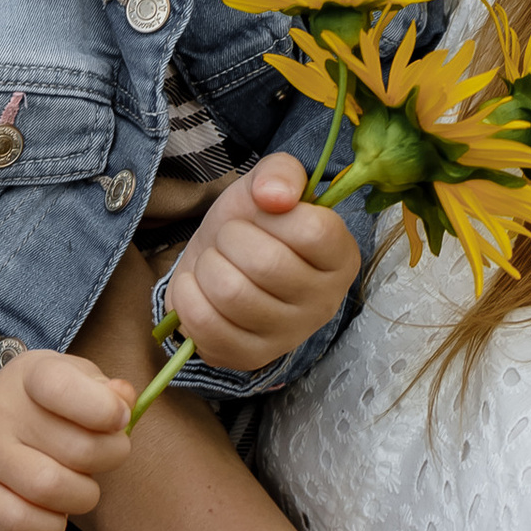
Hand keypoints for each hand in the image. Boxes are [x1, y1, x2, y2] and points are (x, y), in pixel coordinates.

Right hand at [0, 346, 134, 530]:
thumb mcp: (66, 379)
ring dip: (83, 495)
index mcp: (28, 375)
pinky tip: (53, 510)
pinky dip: (51, 525)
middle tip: (106, 456)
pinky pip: (23, 523)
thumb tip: (127, 401)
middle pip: (78, 449)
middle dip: (109, 458)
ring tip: (80, 485)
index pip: (63, 386)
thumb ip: (103, 389)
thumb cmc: (31, 407)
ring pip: (51, 489)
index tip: (119, 419)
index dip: (105, 409)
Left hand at [166, 152, 360, 372]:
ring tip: (214, 261)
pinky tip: (197, 285)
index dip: (275, 214)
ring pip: (232, 294)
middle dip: (231, 238)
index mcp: (341, 257)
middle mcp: (325, 303)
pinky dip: (188, 296)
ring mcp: (288, 336)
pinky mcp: (250, 357)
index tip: (264, 211)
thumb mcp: (268, 184)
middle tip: (230, 237)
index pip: (313, 232)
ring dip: (208, 266)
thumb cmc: (252, 224)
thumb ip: (281, 173)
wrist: (219, 260)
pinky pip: (207, 325)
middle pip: (266, 264)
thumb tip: (273, 195)